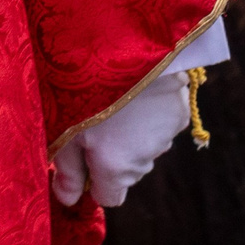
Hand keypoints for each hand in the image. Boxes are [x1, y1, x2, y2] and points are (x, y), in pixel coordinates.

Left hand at [51, 74, 190, 208]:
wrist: (130, 45)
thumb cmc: (86, 86)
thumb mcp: (64, 127)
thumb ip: (67, 169)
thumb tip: (68, 200)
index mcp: (116, 168)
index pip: (110, 198)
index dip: (94, 184)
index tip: (82, 160)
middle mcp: (145, 160)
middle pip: (127, 172)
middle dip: (113, 156)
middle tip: (94, 122)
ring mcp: (166, 137)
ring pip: (146, 148)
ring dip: (133, 135)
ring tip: (115, 101)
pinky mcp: (180, 113)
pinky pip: (162, 125)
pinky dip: (150, 115)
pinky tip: (137, 91)